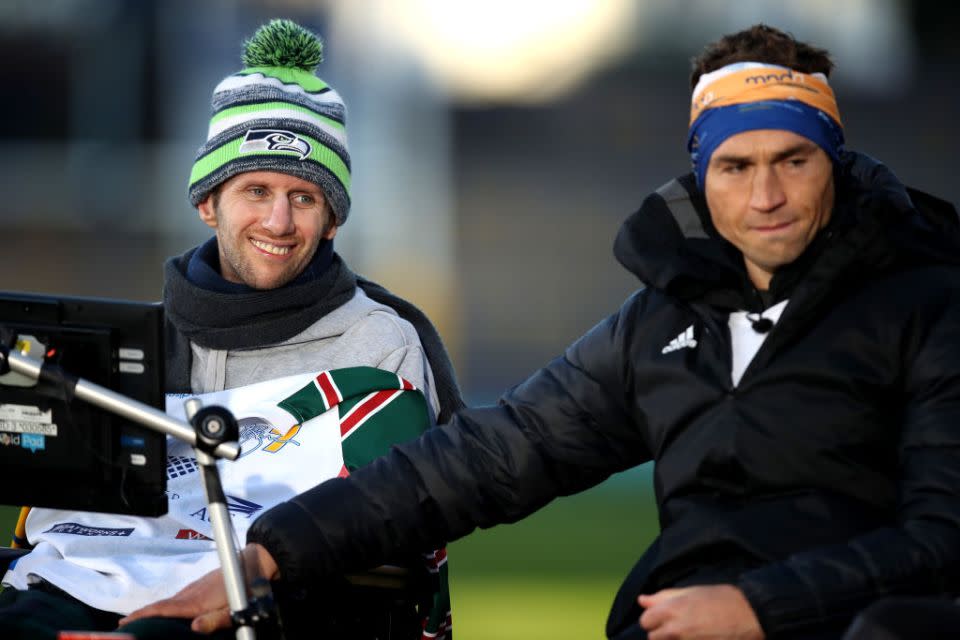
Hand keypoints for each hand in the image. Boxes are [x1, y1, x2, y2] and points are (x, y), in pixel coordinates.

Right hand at [118, 543, 279, 633]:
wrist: (255, 561)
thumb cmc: (247, 586)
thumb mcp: (235, 607)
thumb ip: (215, 620)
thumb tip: (194, 628)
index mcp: (195, 601)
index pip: (162, 609)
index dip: (142, 615)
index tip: (124, 621)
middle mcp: (192, 593)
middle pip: (161, 605)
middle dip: (142, 614)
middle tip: (125, 624)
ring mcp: (196, 587)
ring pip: (170, 601)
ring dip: (154, 610)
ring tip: (141, 619)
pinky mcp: (202, 585)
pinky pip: (179, 597)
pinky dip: (167, 605)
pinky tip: (168, 611)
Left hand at [637, 584, 763, 639]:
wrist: (751, 616)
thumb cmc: (722, 599)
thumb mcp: (691, 591)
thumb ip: (663, 597)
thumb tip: (642, 600)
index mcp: (671, 610)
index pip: (645, 621)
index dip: (654, 619)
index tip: (664, 617)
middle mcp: (675, 630)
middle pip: (653, 637)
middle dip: (661, 633)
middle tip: (679, 627)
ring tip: (690, 634)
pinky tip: (698, 639)